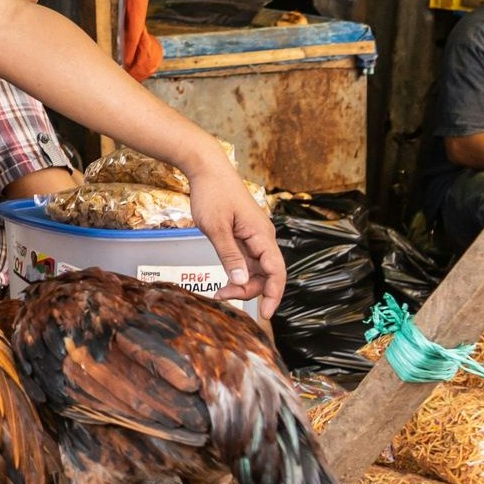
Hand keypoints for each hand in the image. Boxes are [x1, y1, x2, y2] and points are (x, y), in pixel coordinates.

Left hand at [186, 164, 285, 319]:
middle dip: (250, 291)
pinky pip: (247, 261)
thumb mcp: (216, 228)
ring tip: (220, 291)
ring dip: (242, 284)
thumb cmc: (212, 194)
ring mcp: (254, 237)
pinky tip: (225, 281)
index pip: (276, 271)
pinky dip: (237, 273)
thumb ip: (229, 256)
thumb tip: (241, 281)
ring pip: (256, 270)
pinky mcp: (244, 236)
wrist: (207, 169)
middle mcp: (263, 237)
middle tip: (223, 296)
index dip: (273, 295)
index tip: (264, 314)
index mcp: (262, 235)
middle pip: (267, 274)